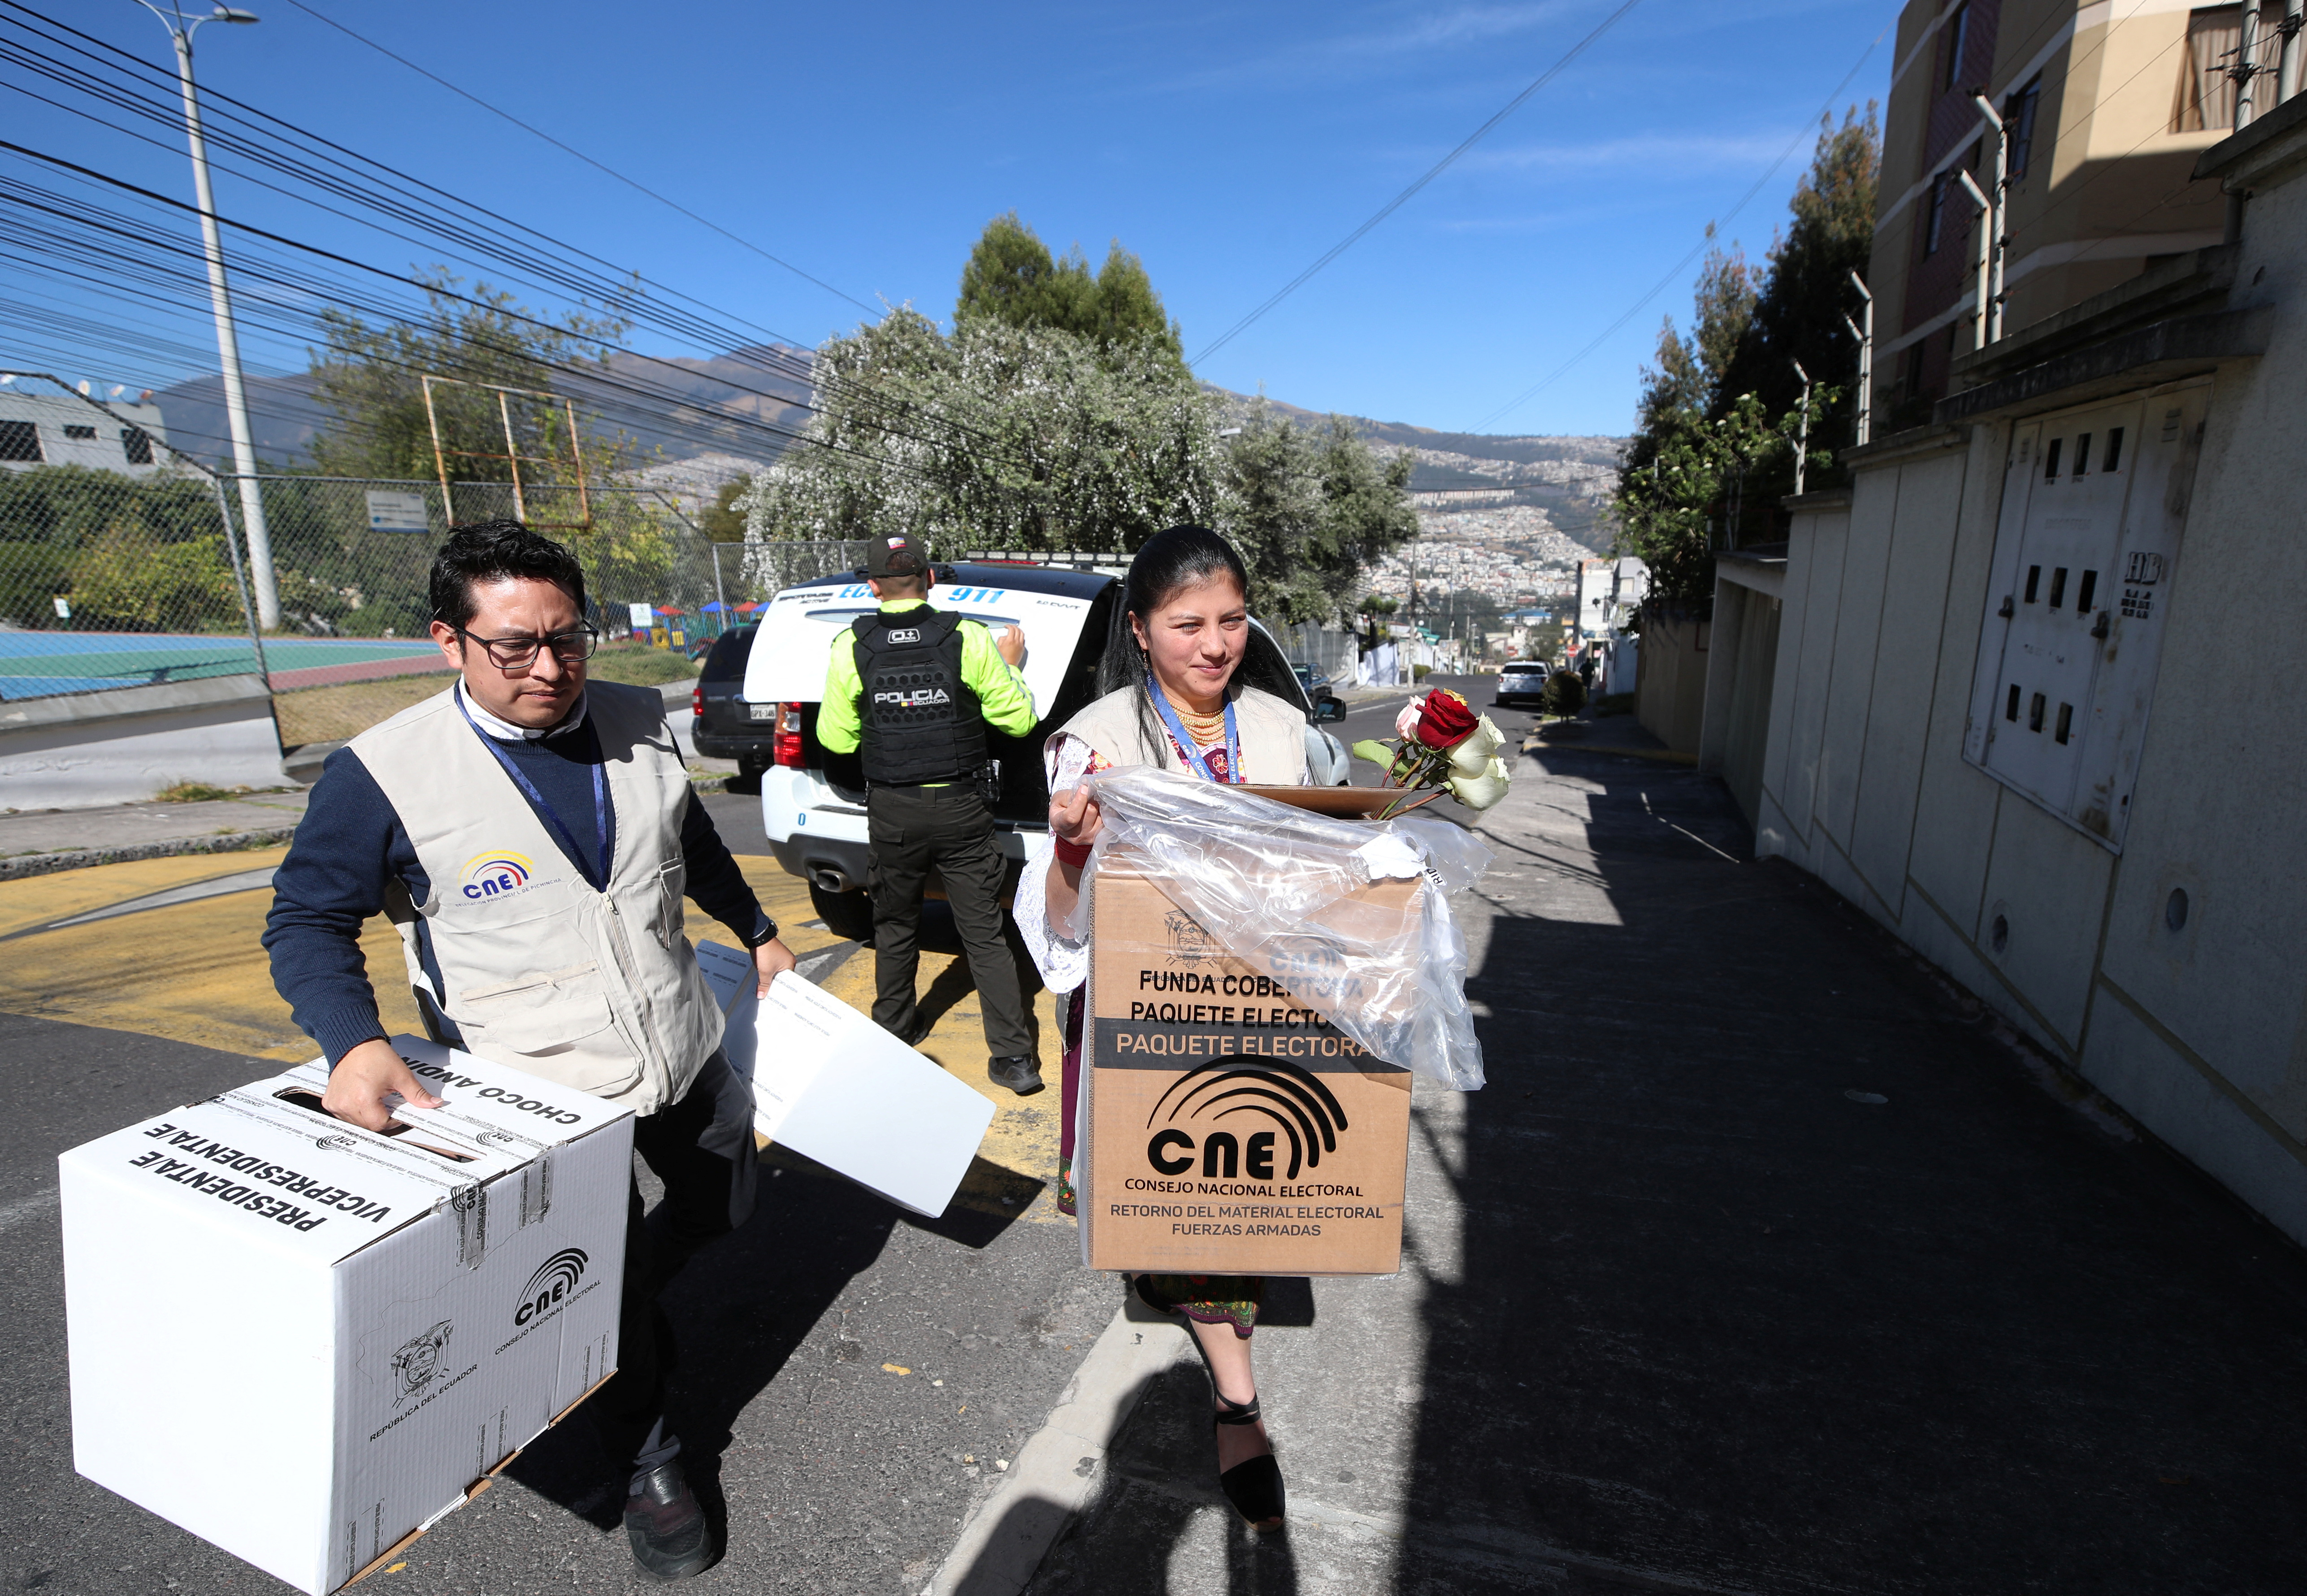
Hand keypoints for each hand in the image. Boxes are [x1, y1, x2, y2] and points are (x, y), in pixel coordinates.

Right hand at [323, 1037, 442, 1132]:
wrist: (354, 1043)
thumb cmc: (375, 1056)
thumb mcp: (401, 1076)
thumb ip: (417, 1094)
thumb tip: (433, 1104)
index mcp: (363, 1100)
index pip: (380, 1125)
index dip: (393, 1121)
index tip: (398, 1112)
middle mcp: (346, 1104)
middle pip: (368, 1126)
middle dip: (381, 1118)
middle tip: (387, 1103)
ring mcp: (335, 1104)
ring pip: (355, 1123)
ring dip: (367, 1116)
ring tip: (374, 1099)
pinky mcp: (329, 1101)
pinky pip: (343, 1115)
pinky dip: (354, 1111)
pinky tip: (360, 1098)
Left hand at [754, 935, 796, 996]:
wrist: (757, 936)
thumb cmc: (765, 952)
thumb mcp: (764, 972)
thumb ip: (764, 985)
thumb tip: (762, 995)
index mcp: (790, 964)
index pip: (787, 981)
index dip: (780, 989)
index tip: (774, 997)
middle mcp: (787, 959)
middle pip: (780, 977)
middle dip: (773, 984)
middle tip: (767, 994)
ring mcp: (779, 956)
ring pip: (774, 972)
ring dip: (768, 978)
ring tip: (762, 986)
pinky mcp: (772, 954)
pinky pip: (770, 967)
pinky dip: (766, 972)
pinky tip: (760, 976)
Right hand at [996, 625, 1025, 667]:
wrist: (1008, 666)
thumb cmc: (1002, 658)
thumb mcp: (998, 646)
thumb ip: (1001, 639)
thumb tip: (1005, 637)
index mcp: (1010, 640)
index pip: (1011, 629)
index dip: (1009, 626)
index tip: (1006, 626)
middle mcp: (1016, 642)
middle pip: (1017, 630)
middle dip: (1014, 627)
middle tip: (1010, 626)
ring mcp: (1020, 645)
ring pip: (1022, 634)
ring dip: (1018, 630)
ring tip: (1015, 630)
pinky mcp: (1022, 649)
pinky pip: (1023, 639)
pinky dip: (1021, 636)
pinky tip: (1018, 637)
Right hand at [1049, 785, 1101, 848]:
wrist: (1067, 825)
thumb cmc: (1061, 809)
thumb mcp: (1059, 799)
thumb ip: (1071, 794)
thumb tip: (1087, 788)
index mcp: (1060, 825)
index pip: (1071, 817)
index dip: (1079, 800)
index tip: (1084, 788)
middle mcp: (1074, 836)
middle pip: (1090, 812)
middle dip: (1091, 799)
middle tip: (1090, 793)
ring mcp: (1088, 838)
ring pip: (1101, 816)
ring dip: (1099, 806)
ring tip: (1094, 801)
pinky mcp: (1099, 837)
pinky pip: (1107, 821)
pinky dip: (1106, 812)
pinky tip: (1100, 808)